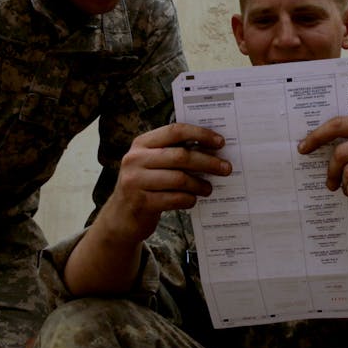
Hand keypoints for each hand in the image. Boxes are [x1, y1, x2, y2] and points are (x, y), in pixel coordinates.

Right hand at [98, 123, 228, 246]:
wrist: (121, 216)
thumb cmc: (145, 184)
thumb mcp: (152, 163)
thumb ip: (174, 152)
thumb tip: (212, 149)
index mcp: (141, 143)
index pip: (175, 131)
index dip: (200, 134)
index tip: (220, 142)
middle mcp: (135, 159)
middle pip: (180, 156)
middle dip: (207, 162)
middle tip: (226, 168)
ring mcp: (135, 181)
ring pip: (179, 179)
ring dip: (199, 184)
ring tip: (209, 188)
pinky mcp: (140, 203)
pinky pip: (174, 199)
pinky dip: (188, 199)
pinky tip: (193, 200)